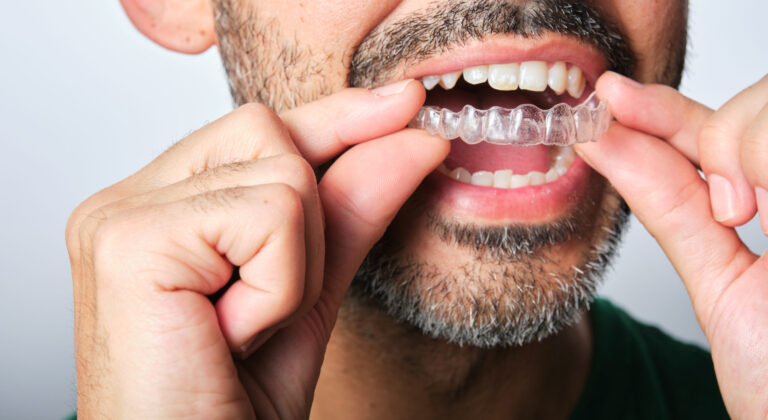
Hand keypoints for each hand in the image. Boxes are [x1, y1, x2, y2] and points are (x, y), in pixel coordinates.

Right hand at [66, 80, 448, 417]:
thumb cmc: (228, 406)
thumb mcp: (308, 297)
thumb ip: (348, 214)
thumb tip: (409, 138)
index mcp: (157, 208)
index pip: (260, 131)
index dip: (335, 119)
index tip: (404, 103)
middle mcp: (128, 200)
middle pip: (271, 131)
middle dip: (307, 227)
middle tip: (260, 308)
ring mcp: (120, 215)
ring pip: (284, 172)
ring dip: (293, 270)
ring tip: (241, 329)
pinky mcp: (130, 239)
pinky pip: (270, 216)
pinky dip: (279, 287)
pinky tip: (231, 335)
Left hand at [576, 72, 767, 417]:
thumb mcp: (720, 283)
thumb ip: (672, 207)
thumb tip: (601, 140)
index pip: (716, 131)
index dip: (662, 110)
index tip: (610, 96)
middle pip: (757, 103)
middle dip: (726, 139)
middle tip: (734, 209)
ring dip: (755, 151)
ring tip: (760, 217)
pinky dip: (767, 158)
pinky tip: (767, 206)